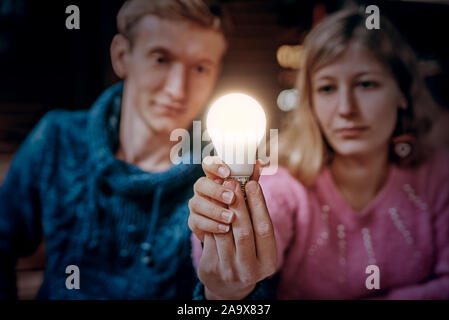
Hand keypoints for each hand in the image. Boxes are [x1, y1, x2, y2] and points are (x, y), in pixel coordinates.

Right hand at [188, 156, 266, 241]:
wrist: (230, 229)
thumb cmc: (238, 203)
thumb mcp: (245, 190)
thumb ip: (250, 177)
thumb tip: (260, 163)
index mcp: (213, 177)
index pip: (208, 164)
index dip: (214, 166)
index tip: (227, 173)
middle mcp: (202, 189)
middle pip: (201, 184)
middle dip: (216, 191)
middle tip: (231, 198)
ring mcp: (196, 205)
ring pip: (197, 203)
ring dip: (215, 210)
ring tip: (231, 218)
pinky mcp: (194, 221)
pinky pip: (198, 221)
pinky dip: (212, 225)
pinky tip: (225, 228)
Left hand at [188, 157, 275, 299]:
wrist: (228, 284)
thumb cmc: (248, 251)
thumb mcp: (257, 238)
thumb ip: (257, 208)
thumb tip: (256, 167)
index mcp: (268, 261)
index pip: (265, 229)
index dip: (258, 204)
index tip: (252, 183)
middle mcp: (250, 269)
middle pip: (244, 231)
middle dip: (238, 203)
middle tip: (232, 181)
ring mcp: (229, 270)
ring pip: (224, 233)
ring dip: (221, 208)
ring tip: (219, 188)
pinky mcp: (211, 268)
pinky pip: (210, 238)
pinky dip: (210, 218)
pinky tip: (210, 203)